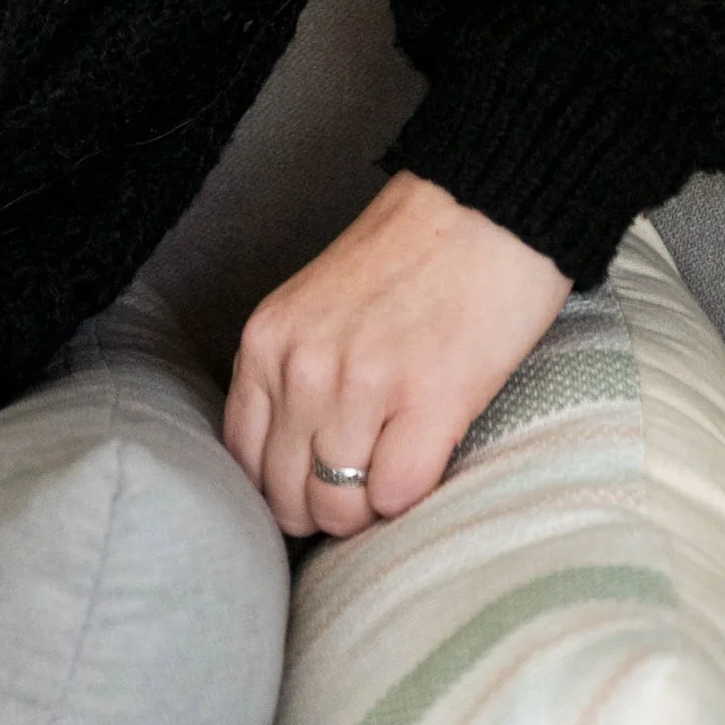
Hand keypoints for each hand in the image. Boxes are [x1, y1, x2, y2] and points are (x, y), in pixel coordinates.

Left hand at [222, 169, 570, 538]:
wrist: (480, 213)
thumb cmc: (402, 262)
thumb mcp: (309, 309)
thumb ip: (286, 375)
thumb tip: (285, 465)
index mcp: (265, 343)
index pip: (244, 463)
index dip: (280, 490)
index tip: (313, 486)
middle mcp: (302, 368)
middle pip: (289, 499)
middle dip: (324, 511)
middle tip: (360, 489)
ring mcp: (362, 386)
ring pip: (341, 510)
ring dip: (369, 510)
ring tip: (394, 474)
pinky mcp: (429, 401)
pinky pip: (397, 497)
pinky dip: (410, 499)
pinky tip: (425, 461)